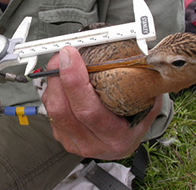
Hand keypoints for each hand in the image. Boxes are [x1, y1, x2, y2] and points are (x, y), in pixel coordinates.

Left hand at [42, 46, 161, 159]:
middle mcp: (91, 143)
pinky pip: (48, 110)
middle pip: (62, 110)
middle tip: (62, 55)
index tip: (70, 56)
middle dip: (57, 76)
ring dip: (52, 82)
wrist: (123, 142)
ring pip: (51, 109)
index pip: (88, 110)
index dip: (74, 81)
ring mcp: (73, 141)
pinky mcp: (61, 136)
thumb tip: (128, 53)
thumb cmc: (134, 121)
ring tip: (61, 64)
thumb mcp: (146, 103)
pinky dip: (52, 91)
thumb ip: (138, 82)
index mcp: (115, 137)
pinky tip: (60, 81)